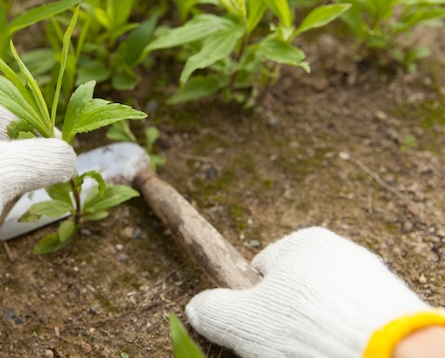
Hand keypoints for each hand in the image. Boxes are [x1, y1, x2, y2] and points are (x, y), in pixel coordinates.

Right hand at [185, 227, 443, 356]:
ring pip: (326, 307)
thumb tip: (197, 308)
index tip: (260, 328)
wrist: (389, 353)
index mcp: (302, 242)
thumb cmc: (309, 329)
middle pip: (296, 291)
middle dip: (287, 319)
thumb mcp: (242, 321)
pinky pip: (355, 320)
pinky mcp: (391, 303)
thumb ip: (213, 309)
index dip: (255, 304)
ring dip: (317, 328)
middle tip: (287, 346)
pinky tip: (343, 351)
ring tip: (316, 352)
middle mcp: (338, 250)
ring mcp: (369, 276)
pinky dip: (345, 335)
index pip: (263, 271)